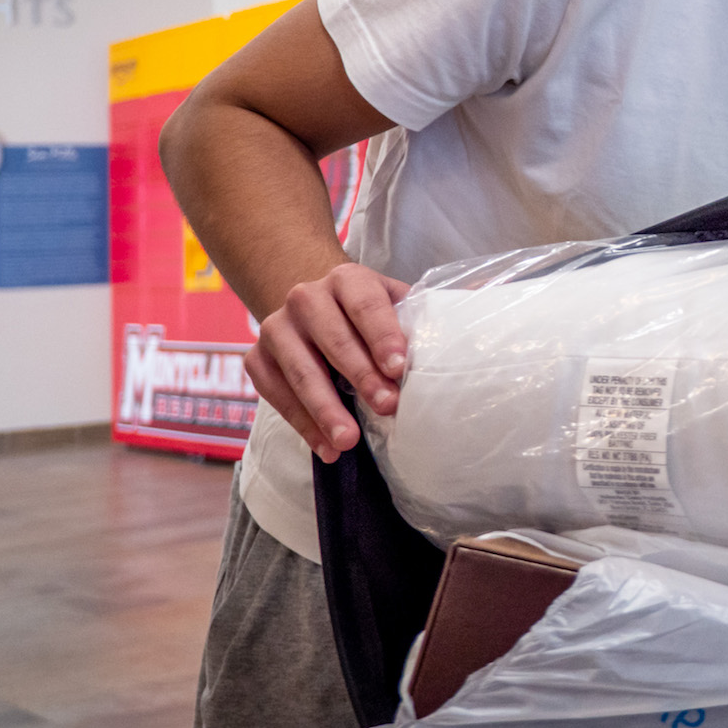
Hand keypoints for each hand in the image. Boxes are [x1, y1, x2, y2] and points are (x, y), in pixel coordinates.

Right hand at [245, 261, 412, 462]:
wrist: (312, 307)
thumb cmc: (366, 314)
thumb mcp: (393, 303)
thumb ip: (422, 315)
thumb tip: (472, 323)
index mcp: (346, 279)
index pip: (365, 305)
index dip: (383, 336)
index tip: (399, 368)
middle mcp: (305, 298)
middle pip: (334, 340)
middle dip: (361, 377)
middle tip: (387, 407)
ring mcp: (276, 328)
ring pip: (300, 371)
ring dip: (325, 409)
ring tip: (348, 441)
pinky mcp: (256, 358)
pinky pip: (276, 395)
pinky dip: (302, 424)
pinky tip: (325, 447)